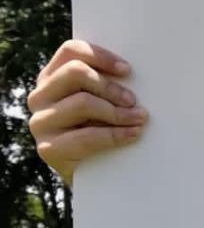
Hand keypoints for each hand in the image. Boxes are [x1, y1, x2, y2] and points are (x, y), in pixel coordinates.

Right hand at [27, 41, 147, 184]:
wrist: (94, 176)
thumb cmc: (103, 130)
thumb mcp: (103, 102)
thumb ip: (107, 85)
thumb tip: (135, 74)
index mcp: (52, 77)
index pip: (71, 51)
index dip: (100, 56)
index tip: (128, 70)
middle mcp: (40, 96)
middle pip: (75, 73)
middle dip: (111, 87)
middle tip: (134, 101)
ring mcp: (40, 122)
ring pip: (82, 102)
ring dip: (117, 112)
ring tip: (139, 119)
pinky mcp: (48, 148)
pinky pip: (86, 135)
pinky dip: (114, 135)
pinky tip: (132, 134)